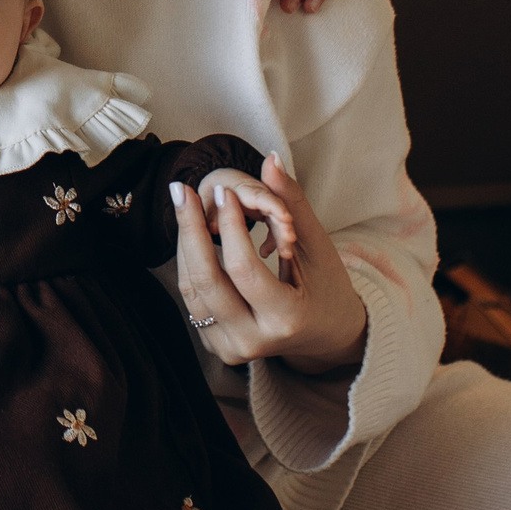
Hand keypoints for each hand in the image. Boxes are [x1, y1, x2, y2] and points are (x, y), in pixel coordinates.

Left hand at [172, 155, 368, 376]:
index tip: (222, 191)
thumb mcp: (316, 244)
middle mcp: (255, 342)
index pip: (244, 269)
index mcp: (286, 319)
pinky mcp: (216, 347)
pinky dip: (190, 264)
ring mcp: (232, 349)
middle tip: (183, 189)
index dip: (230, 226)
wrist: (325, 334)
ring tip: (184, 203)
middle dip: (190, 230)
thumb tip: (271, 160)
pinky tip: (190, 233)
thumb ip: (291, 201)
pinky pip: (193, 301)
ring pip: (192, 290)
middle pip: (207, 282)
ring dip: (185, 243)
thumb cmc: (327, 285)